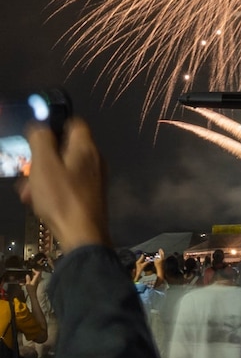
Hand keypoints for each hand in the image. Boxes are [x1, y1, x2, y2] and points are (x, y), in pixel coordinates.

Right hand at [19, 114, 108, 252]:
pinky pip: (67, 183)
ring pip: (63, 168)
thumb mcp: (44, 165)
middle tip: (28, 171)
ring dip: (42, 176)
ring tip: (29, 192)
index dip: (54, 125)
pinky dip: (52, 188)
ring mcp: (93, 178)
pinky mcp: (89, 194)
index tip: (37, 137)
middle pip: (64, 148)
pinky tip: (39, 202)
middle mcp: (94, 160)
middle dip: (42, 158)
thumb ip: (41, 141)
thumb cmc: (62, 197)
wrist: (82, 234)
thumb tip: (39, 126)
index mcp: (86, 148)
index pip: (74, 123)